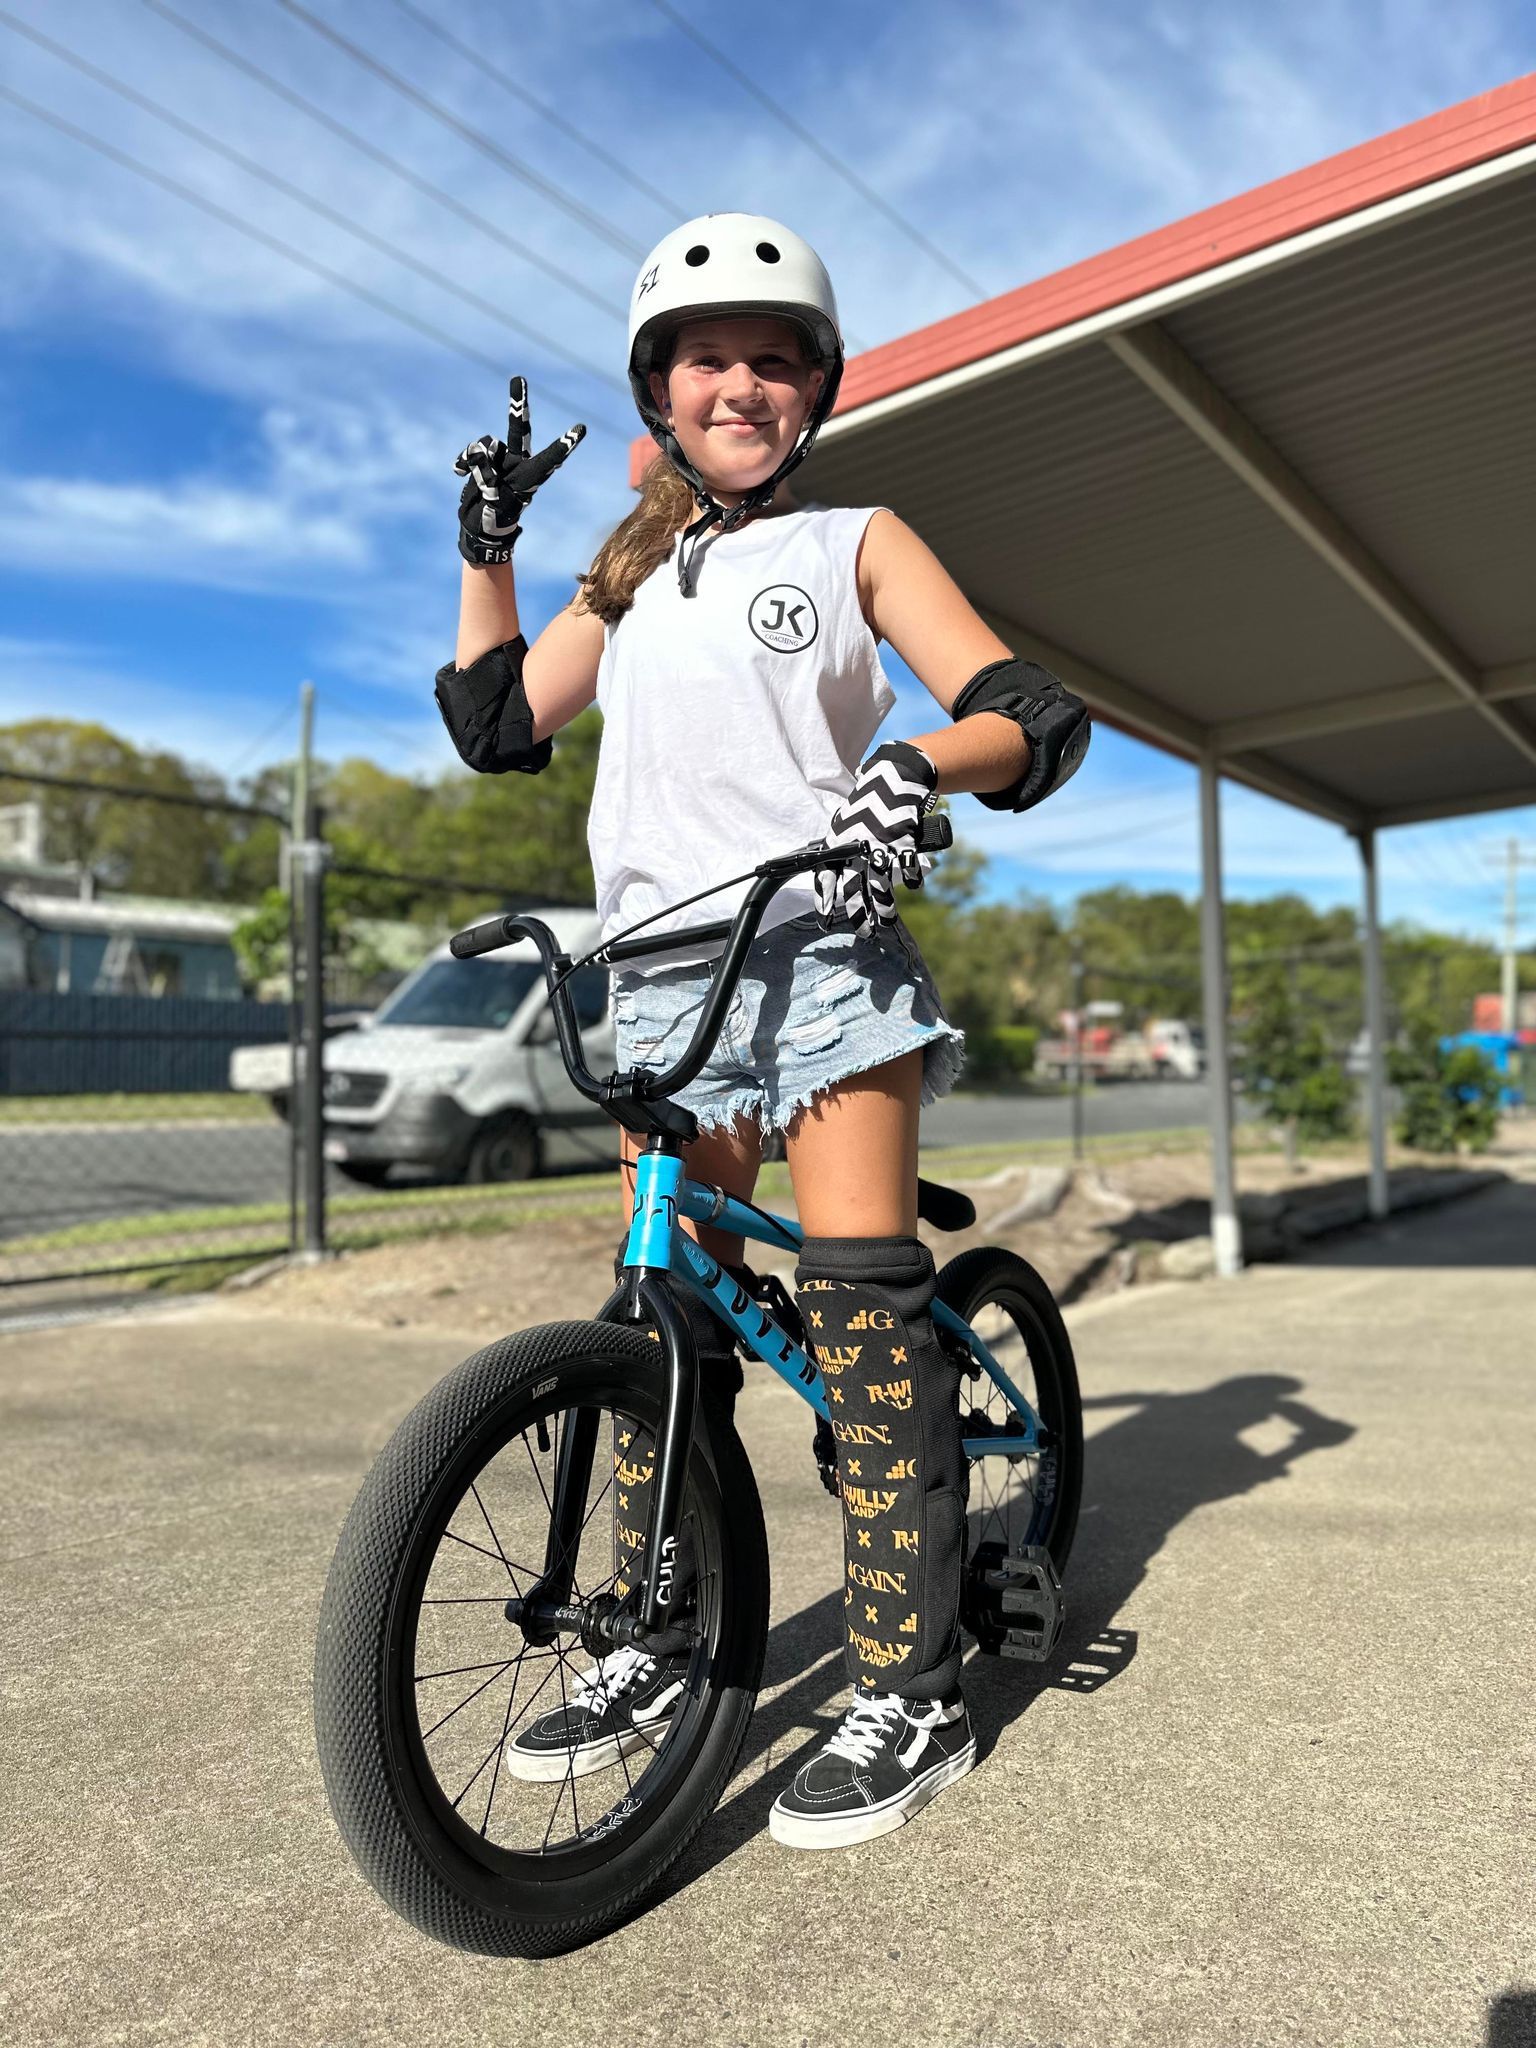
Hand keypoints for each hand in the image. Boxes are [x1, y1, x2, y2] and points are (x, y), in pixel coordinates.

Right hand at [455, 376, 585, 565]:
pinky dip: (463, 463)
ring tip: (482, 489)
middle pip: (518, 429)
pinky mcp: (480, 460)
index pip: (548, 459)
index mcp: (528, 478)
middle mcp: (515, 463)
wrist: (479, 527)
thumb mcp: (494, 506)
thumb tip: (479, 456)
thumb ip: (487, 478)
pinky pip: (469, 454)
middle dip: (518, 404)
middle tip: (518, 378)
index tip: (581, 429)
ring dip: (478, 466)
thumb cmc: (494, 520)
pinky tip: (459, 472)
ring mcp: (498, 460)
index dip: (563, 445)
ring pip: (484, 447)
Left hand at [814, 740, 937, 934]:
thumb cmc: (865, 805)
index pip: (826, 878)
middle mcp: (856, 849)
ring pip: (881, 885)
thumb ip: (839, 850)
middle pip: (854, 889)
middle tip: (865, 933)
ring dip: (884, 907)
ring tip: (886, 921)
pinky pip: (907, 867)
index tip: (825, 922)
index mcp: (838, 845)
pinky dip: (913, 878)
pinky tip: (915, 885)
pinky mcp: (902, 841)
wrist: (891, 777)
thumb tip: (832, 875)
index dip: (825, 901)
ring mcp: (879, 847)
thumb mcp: (843, 825)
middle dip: (859, 915)